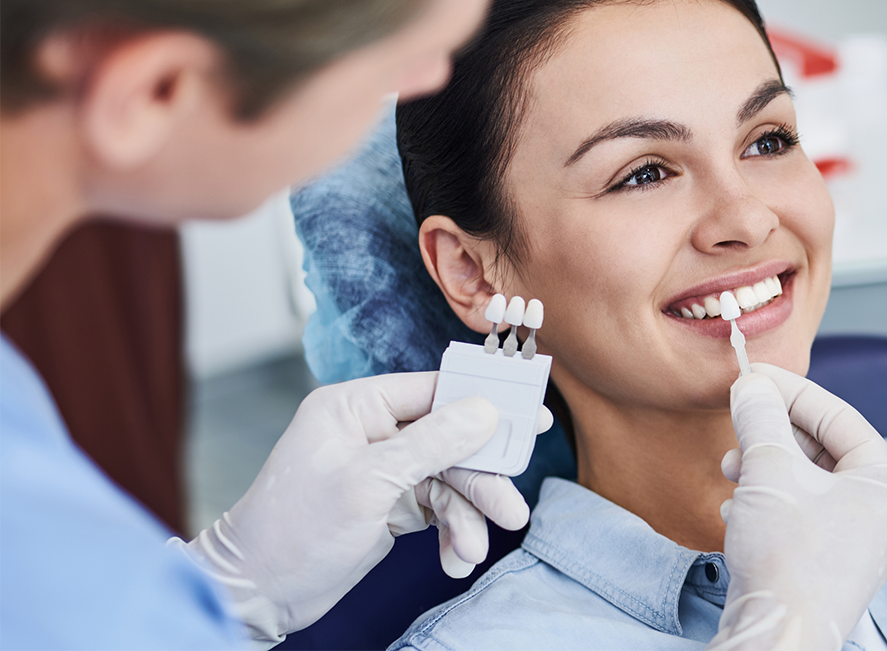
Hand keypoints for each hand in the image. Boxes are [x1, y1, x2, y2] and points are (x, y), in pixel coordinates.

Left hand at [177, 372, 551, 641]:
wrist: (258, 592)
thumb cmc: (293, 531)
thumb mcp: (368, 483)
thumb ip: (431, 443)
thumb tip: (484, 410)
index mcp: (355, 407)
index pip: (435, 390)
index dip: (486, 403)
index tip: (531, 415)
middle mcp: (372, 433)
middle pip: (453, 440)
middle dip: (481, 479)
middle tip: (511, 509)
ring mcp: (383, 470)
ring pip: (450, 479)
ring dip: (467, 516)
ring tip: (472, 551)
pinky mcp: (390, 505)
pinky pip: (439, 509)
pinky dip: (452, 533)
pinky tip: (454, 557)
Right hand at [709, 364, 886, 650]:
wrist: (778, 638)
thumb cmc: (788, 556)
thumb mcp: (770, 471)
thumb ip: (761, 419)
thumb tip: (751, 385)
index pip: (840, 416)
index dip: (791, 391)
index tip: (751, 377)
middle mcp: (881, 512)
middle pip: (823, 449)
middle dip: (773, 434)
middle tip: (737, 423)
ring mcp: (856, 542)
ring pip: (806, 483)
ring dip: (764, 468)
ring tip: (731, 471)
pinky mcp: (826, 566)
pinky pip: (798, 516)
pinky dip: (766, 503)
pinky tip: (736, 509)